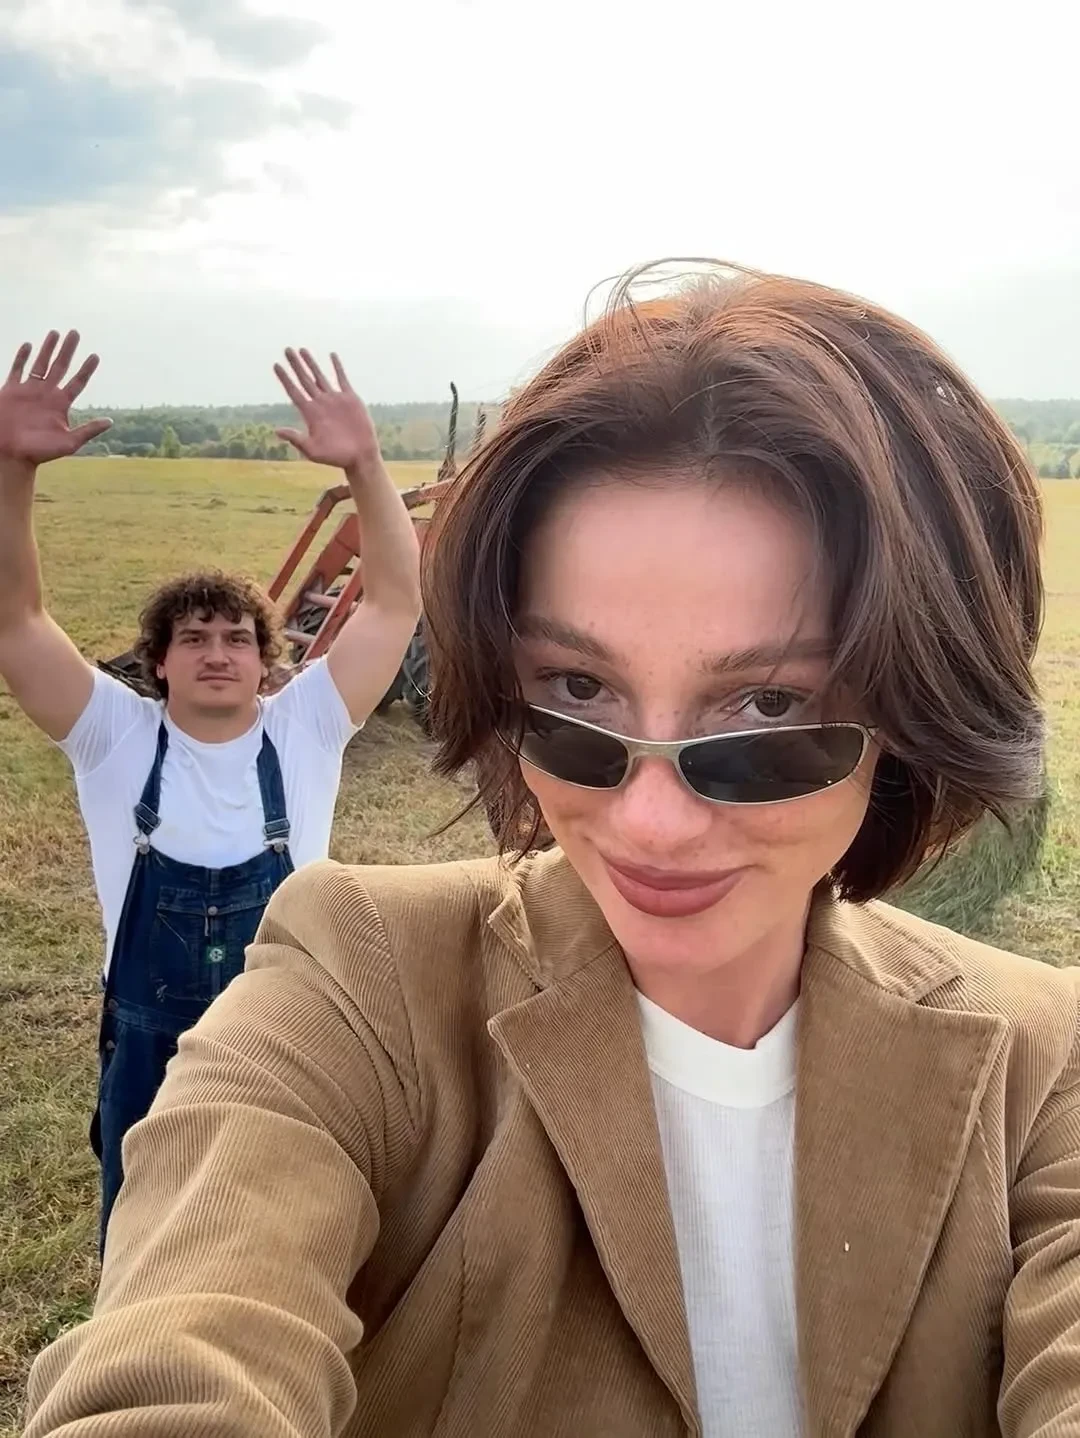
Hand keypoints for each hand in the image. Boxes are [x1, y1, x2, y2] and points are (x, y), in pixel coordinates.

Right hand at [0, 331, 111, 466]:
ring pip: (40, 364)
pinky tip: (29, 345)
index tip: (95, 356)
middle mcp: (46, 395)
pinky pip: (17, 369)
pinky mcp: (11, 391)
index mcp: (61, 405)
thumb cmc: (39, 452)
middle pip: (60, 367)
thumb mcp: (69, 442)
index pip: (77, 382)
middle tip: (75, 332)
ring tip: (56, 333)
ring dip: (47, 348)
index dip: (86, 369)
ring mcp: (29, 391)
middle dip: (68, 350)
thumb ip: (88, 430)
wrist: (10, 454)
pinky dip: (22, 357)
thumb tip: (110, 422)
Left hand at [273, 348, 381, 473]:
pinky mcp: (350, 399)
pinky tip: (331, 355)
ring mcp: (335, 400)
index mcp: (310, 414)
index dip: (285, 378)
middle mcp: (320, 404)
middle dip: (295, 365)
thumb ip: (296, 439)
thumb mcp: (313, 450)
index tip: (276, 365)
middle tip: (287, 350)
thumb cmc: (336, 457)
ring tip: (302, 350)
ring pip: (319, 376)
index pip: (294, 391)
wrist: (360, 456)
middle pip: (304, 380)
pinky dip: (337, 367)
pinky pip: (342, 379)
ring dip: (311, 363)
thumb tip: (277, 431)